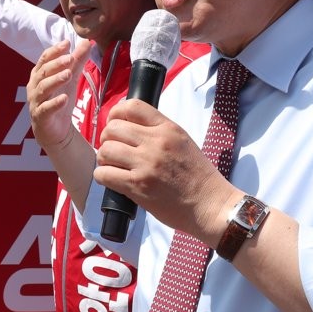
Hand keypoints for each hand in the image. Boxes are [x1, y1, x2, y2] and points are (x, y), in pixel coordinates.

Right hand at [26, 39, 90, 152]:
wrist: (55, 130)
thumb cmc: (59, 100)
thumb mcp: (70, 79)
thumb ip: (77, 61)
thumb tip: (86, 42)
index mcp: (39, 75)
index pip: (44, 59)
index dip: (54, 51)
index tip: (66, 43)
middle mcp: (34, 86)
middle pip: (43, 72)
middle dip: (56, 64)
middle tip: (70, 58)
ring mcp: (35, 102)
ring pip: (43, 89)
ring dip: (55, 80)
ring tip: (68, 75)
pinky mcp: (40, 116)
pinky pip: (45, 109)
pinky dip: (54, 103)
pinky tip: (64, 99)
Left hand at [95, 100, 238, 242]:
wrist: (210, 205)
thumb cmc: (197, 176)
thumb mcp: (182, 142)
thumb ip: (158, 131)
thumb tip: (127, 124)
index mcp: (167, 129)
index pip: (132, 106)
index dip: (115, 113)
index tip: (114, 123)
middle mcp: (156, 143)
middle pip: (113, 128)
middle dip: (106, 138)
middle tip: (112, 149)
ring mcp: (146, 164)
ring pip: (105, 150)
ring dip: (104, 158)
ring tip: (112, 165)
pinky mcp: (138, 186)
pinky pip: (104, 173)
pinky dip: (102, 176)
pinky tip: (111, 179)